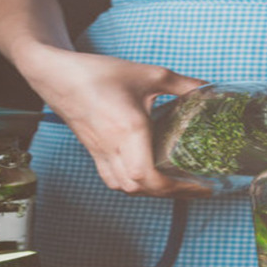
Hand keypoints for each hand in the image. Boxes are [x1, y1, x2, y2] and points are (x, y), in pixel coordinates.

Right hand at [17, 46, 209, 196]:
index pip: (146, 175)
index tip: (198, 184)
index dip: (173, 187)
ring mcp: (100, 153)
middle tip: (198, 187)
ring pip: (126, 188)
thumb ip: (183, 84)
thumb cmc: (99, 73)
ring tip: (177, 185)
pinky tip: (150, 176)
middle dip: (171, 193)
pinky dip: (135, 185)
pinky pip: (115, 180)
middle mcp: (112, 147)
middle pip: (139, 188)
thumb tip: (209, 90)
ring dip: (153, 191)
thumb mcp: (149, 74)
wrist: (57, 75)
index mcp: (127, 130)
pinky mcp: (94, 153)